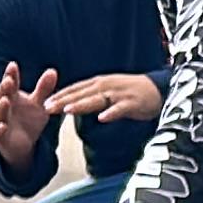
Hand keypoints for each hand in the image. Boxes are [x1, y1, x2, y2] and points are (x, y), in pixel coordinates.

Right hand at [0, 63, 60, 171]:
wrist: (23, 144)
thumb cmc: (28, 120)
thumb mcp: (38, 104)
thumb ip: (43, 89)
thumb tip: (53, 71)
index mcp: (11, 95)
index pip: (10, 82)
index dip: (11, 74)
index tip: (13, 65)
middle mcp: (2, 105)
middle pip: (2, 94)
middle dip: (5, 88)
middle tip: (9, 80)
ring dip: (1, 106)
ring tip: (6, 100)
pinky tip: (2, 126)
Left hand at [49, 72, 163, 122]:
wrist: (158, 89)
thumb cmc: (132, 92)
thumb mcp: (108, 91)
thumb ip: (92, 96)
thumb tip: (73, 104)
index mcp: (98, 83)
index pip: (75, 89)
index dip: (59, 95)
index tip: (44, 103)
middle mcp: (106, 86)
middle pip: (81, 94)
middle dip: (63, 100)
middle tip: (47, 108)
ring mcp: (119, 94)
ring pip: (96, 100)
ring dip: (81, 105)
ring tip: (67, 110)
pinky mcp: (132, 103)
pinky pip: (120, 109)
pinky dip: (111, 113)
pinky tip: (102, 119)